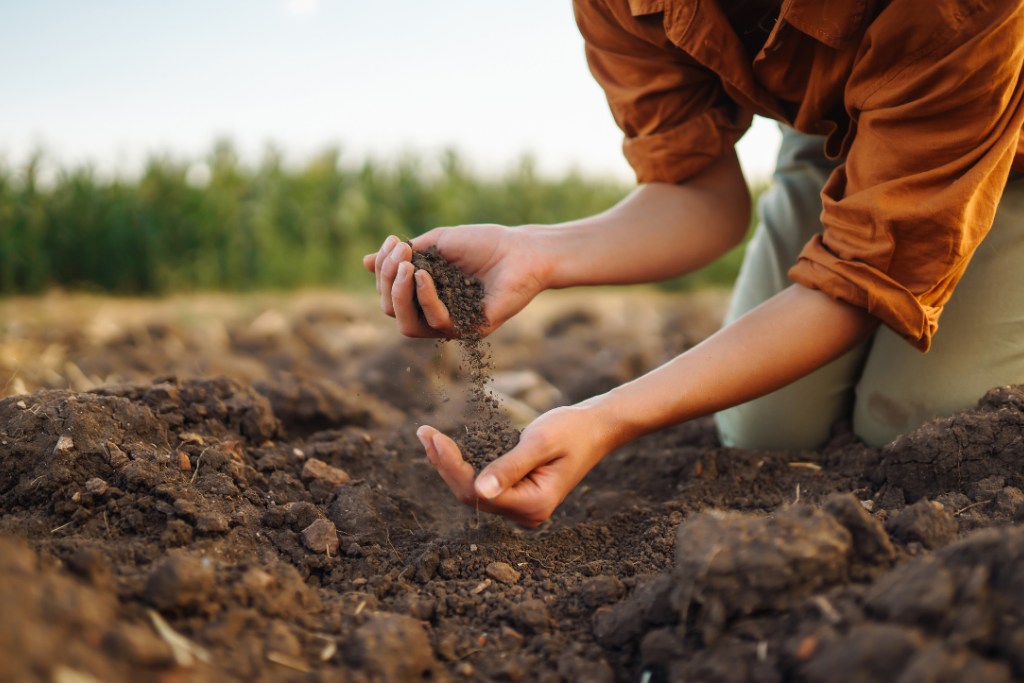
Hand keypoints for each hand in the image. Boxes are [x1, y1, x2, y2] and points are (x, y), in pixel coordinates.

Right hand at [362, 224, 550, 337]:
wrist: (523, 250)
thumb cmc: (484, 244)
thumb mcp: (437, 243)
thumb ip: (405, 256)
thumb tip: (364, 262)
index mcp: (425, 294)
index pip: (389, 293)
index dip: (383, 269)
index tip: (394, 241)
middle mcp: (435, 313)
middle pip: (392, 311)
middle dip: (387, 281)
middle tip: (400, 254)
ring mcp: (452, 324)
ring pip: (408, 325)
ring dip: (399, 294)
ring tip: (407, 266)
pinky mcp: (471, 330)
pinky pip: (437, 323)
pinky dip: (426, 298)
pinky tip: (424, 276)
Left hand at [414, 403, 614, 526]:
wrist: (596, 429)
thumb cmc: (571, 430)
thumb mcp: (539, 442)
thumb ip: (509, 467)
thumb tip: (479, 491)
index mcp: (534, 504)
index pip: (478, 493)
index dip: (450, 467)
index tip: (432, 437)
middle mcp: (527, 514)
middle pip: (472, 496)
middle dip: (445, 465)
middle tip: (424, 433)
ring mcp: (522, 508)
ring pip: (474, 492)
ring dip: (450, 466)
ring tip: (429, 437)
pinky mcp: (519, 496)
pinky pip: (484, 486)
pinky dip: (464, 467)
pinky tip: (447, 449)